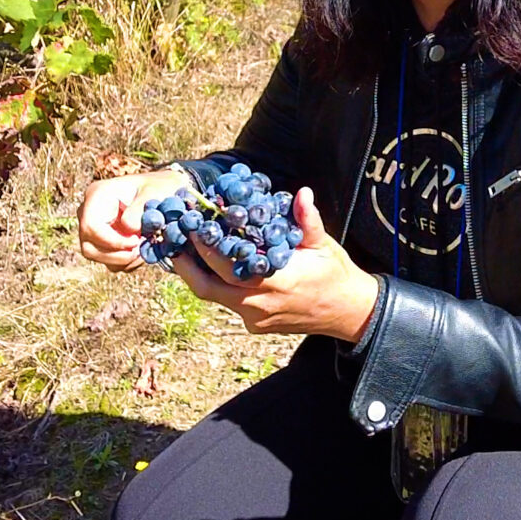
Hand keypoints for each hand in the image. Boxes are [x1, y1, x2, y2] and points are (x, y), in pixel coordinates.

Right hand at [77, 166, 192, 271]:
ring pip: (97, 257)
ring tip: (144, 248)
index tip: (136, 241)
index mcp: (97, 194)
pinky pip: (109, 262)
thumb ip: (141, 208)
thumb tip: (128, 227)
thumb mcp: (155, 191)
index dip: (112, 241)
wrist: (165, 194)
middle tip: (141, 250)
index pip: (91, 226)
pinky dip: (127, 263)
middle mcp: (89, 212)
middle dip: (117, 255)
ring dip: (123, 260)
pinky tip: (142, 250)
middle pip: (89, 247)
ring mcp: (94, 229)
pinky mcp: (103, 243)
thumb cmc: (158, 188)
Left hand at [169, 187, 377, 340]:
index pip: (228, 265)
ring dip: (197, 274)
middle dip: (186, 264)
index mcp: (276, 281)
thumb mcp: (323, 245)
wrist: (347, 312)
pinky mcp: (255, 326)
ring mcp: (255, 318)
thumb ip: (308, 221)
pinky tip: (210, 266)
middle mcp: (259, 304)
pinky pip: (228, 303)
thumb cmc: (333, 273)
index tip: (192, 225)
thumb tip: (302, 193)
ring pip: (214, 297)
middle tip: (173, 240)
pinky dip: (217, 284)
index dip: (205, 247)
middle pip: (208, 287)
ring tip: (183, 251)